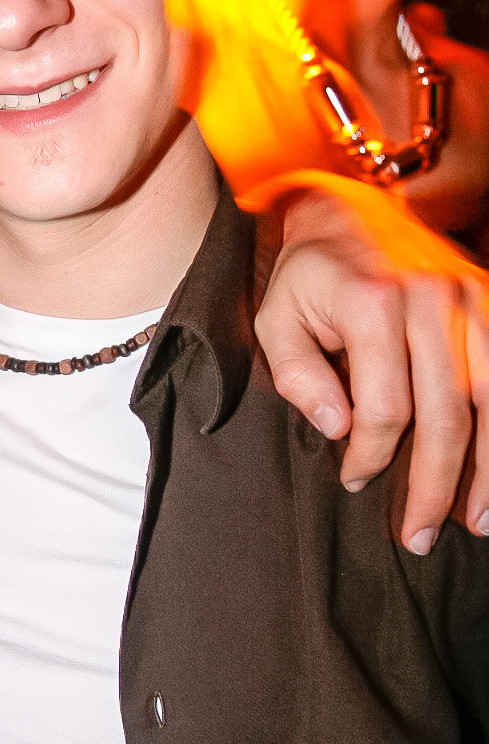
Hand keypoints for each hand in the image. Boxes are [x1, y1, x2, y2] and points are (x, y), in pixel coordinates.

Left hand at [253, 174, 488, 552]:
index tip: (354, 480)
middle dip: (435, 485)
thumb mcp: (275, 318)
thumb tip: (337, 428)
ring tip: (477, 523)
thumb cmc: (308, 277)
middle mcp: (431, 298)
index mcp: (372, 303)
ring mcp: (470, 297)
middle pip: (445, 414)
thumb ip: (297, 374)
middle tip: (420, 536)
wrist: (349, 208)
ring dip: (487, 469)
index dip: (370, 455)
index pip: (383, 407)